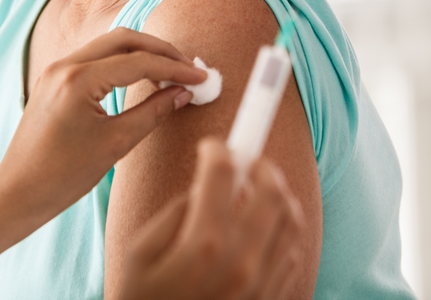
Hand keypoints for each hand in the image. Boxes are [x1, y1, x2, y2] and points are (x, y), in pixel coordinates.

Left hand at [0, 28, 205, 268]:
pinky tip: (141, 77)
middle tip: (189, 67)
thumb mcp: (115, 144)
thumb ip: (152, 113)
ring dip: (142, 53)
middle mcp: (66, 65)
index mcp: (79, 80)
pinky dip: (123, 61)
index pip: (139, 62)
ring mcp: (57, 69)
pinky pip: (95, 57)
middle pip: (125, 39)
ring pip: (110, 44)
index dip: (175, 69)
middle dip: (161, 51)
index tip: (201, 77)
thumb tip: (182, 93)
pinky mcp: (55, 78)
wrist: (18, 192)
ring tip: (171, 72)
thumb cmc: (64, 175)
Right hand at [117, 138, 305, 299]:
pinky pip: (291, 253)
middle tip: (245, 161)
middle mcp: (242, 262)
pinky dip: (280, 231)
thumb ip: (177, 212)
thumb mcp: (140, 253)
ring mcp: (262, 285)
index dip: (219, 149)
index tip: (214, 146)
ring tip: (255, 193)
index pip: (224, 172)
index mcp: (205, 244)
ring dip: (277, 195)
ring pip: (291, 218)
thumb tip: (207, 185)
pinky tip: (258, 231)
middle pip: (272, 189)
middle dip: (259, 164)